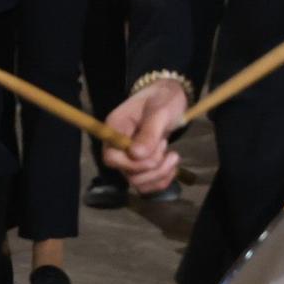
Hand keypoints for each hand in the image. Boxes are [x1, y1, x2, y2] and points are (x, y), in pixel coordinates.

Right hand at [103, 80, 188, 194]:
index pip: (111, 158)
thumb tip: (136, 155)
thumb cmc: (163, 99)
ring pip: (139, 182)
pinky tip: (172, 165)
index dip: (132, 164)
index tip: (153, 152)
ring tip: (172, 155)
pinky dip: (163, 179)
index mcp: (115, 128)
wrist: (170, 98)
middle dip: (152, 166)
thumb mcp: (159, 112)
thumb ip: (148, 133)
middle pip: (127, 174)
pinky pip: (148, 184)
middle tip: (165, 145)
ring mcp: (129, 158)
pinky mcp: (141, 166)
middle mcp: (118, 146)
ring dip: (160, 174)